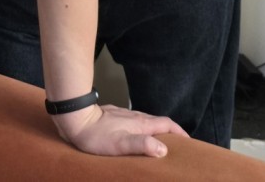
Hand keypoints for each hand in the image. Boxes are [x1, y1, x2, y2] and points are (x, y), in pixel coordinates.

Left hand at [53, 102, 189, 157]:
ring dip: (156, 131)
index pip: (166, 124)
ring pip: (146, 122)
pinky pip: (135, 122)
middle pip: (158, 122)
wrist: (76, 119)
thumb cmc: (96, 135)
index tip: (188, 142)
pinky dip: (143, 129)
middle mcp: (135, 116)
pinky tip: (137, 136)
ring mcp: (125, 116)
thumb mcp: (121, 144)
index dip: (179, 132)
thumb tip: (163, 149)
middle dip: (170, 132)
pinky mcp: (115, 117)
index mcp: (140, 123)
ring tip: (160, 143)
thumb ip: (142, 144)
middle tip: (178, 145)